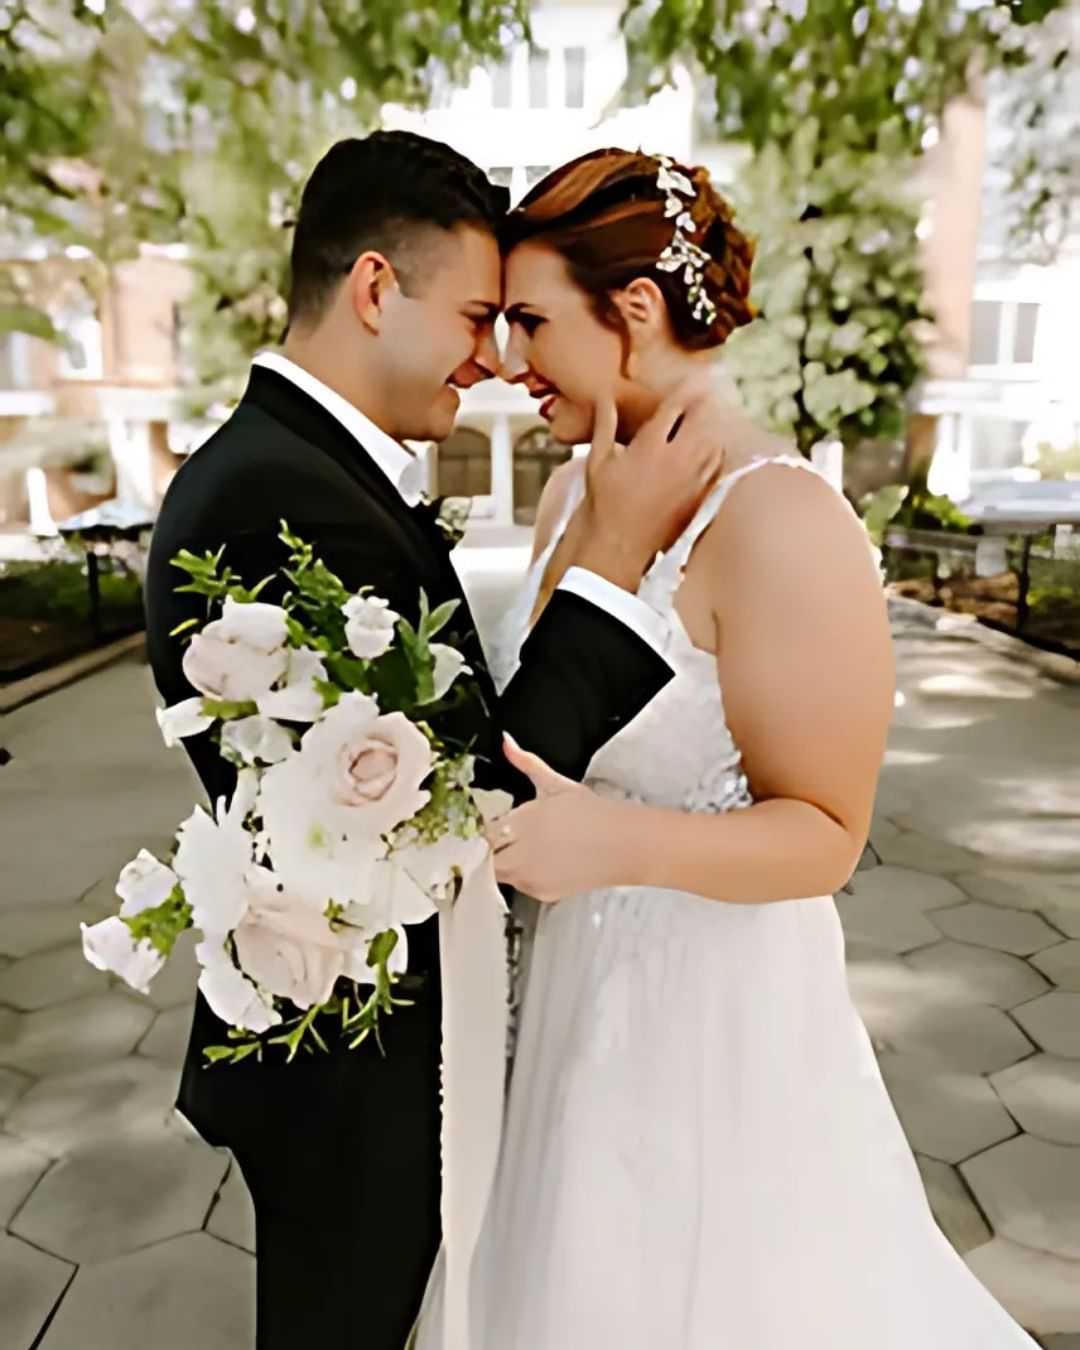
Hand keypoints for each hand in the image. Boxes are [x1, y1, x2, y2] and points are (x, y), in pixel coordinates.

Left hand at [488, 734, 621, 902]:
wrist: (624, 846)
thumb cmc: (592, 813)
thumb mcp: (555, 784)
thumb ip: (526, 762)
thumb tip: (506, 741)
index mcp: (521, 823)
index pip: (484, 832)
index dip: (485, 827)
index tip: (494, 822)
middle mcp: (521, 854)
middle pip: (486, 856)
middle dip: (491, 846)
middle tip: (506, 836)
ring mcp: (530, 877)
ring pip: (500, 872)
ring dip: (504, 860)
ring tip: (526, 846)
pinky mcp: (540, 893)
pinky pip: (519, 885)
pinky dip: (522, 874)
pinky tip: (540, 861)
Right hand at [574, 375, 724, 590]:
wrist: (618, 549)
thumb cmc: (603, 505)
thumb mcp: (598, 460)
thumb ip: (605, 424)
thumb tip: (605, 396)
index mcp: (650, 447)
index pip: (676, 407)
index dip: (686, 391)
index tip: (691, 381)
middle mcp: (677, 460)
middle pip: (703, 420)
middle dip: (703, 405)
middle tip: (704, 395)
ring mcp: (692, 480)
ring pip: (714, 442)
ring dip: (711, 428)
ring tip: (707, 420)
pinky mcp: (699, 498)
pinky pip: (716, 467)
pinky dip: (715, 453)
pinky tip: (709, 450)